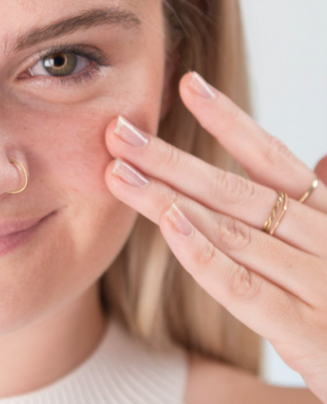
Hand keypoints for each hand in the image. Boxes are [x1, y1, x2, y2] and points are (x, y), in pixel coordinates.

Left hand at [104, 72, 326, 401]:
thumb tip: (318, 162)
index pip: (274, 158)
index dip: (228, 120)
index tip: (187, 83)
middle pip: (236, 190)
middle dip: (171, 158)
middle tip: (117, 130)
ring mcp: (322, 287)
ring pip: (230, 231)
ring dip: (167, 198)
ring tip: (118, 171)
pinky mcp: (314, 339)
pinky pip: (247, 290)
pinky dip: (204, 255)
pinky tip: (167, 222)